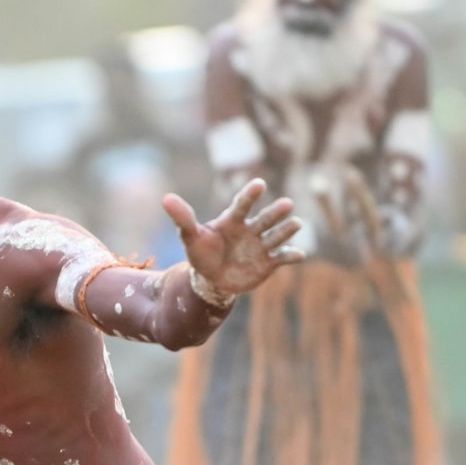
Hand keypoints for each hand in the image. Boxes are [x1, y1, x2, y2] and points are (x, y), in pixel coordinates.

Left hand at [162, 179, 305, 298]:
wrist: (211, 280)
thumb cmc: (201, 254)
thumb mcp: (189, 237)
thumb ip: (182, 218)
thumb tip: (166, 198)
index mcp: (232, 221)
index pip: (242, 205)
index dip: (250, 195)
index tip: (259, 183)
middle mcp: (250, 230)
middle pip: (264, 219)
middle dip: (276, 212)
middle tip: (288, 203)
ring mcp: (260, 246)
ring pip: (276, 235)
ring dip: (287, 230)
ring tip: (296, 223)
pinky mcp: (268, 263)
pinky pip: (282, 257)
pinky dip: (291, 255)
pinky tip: (300, 253)